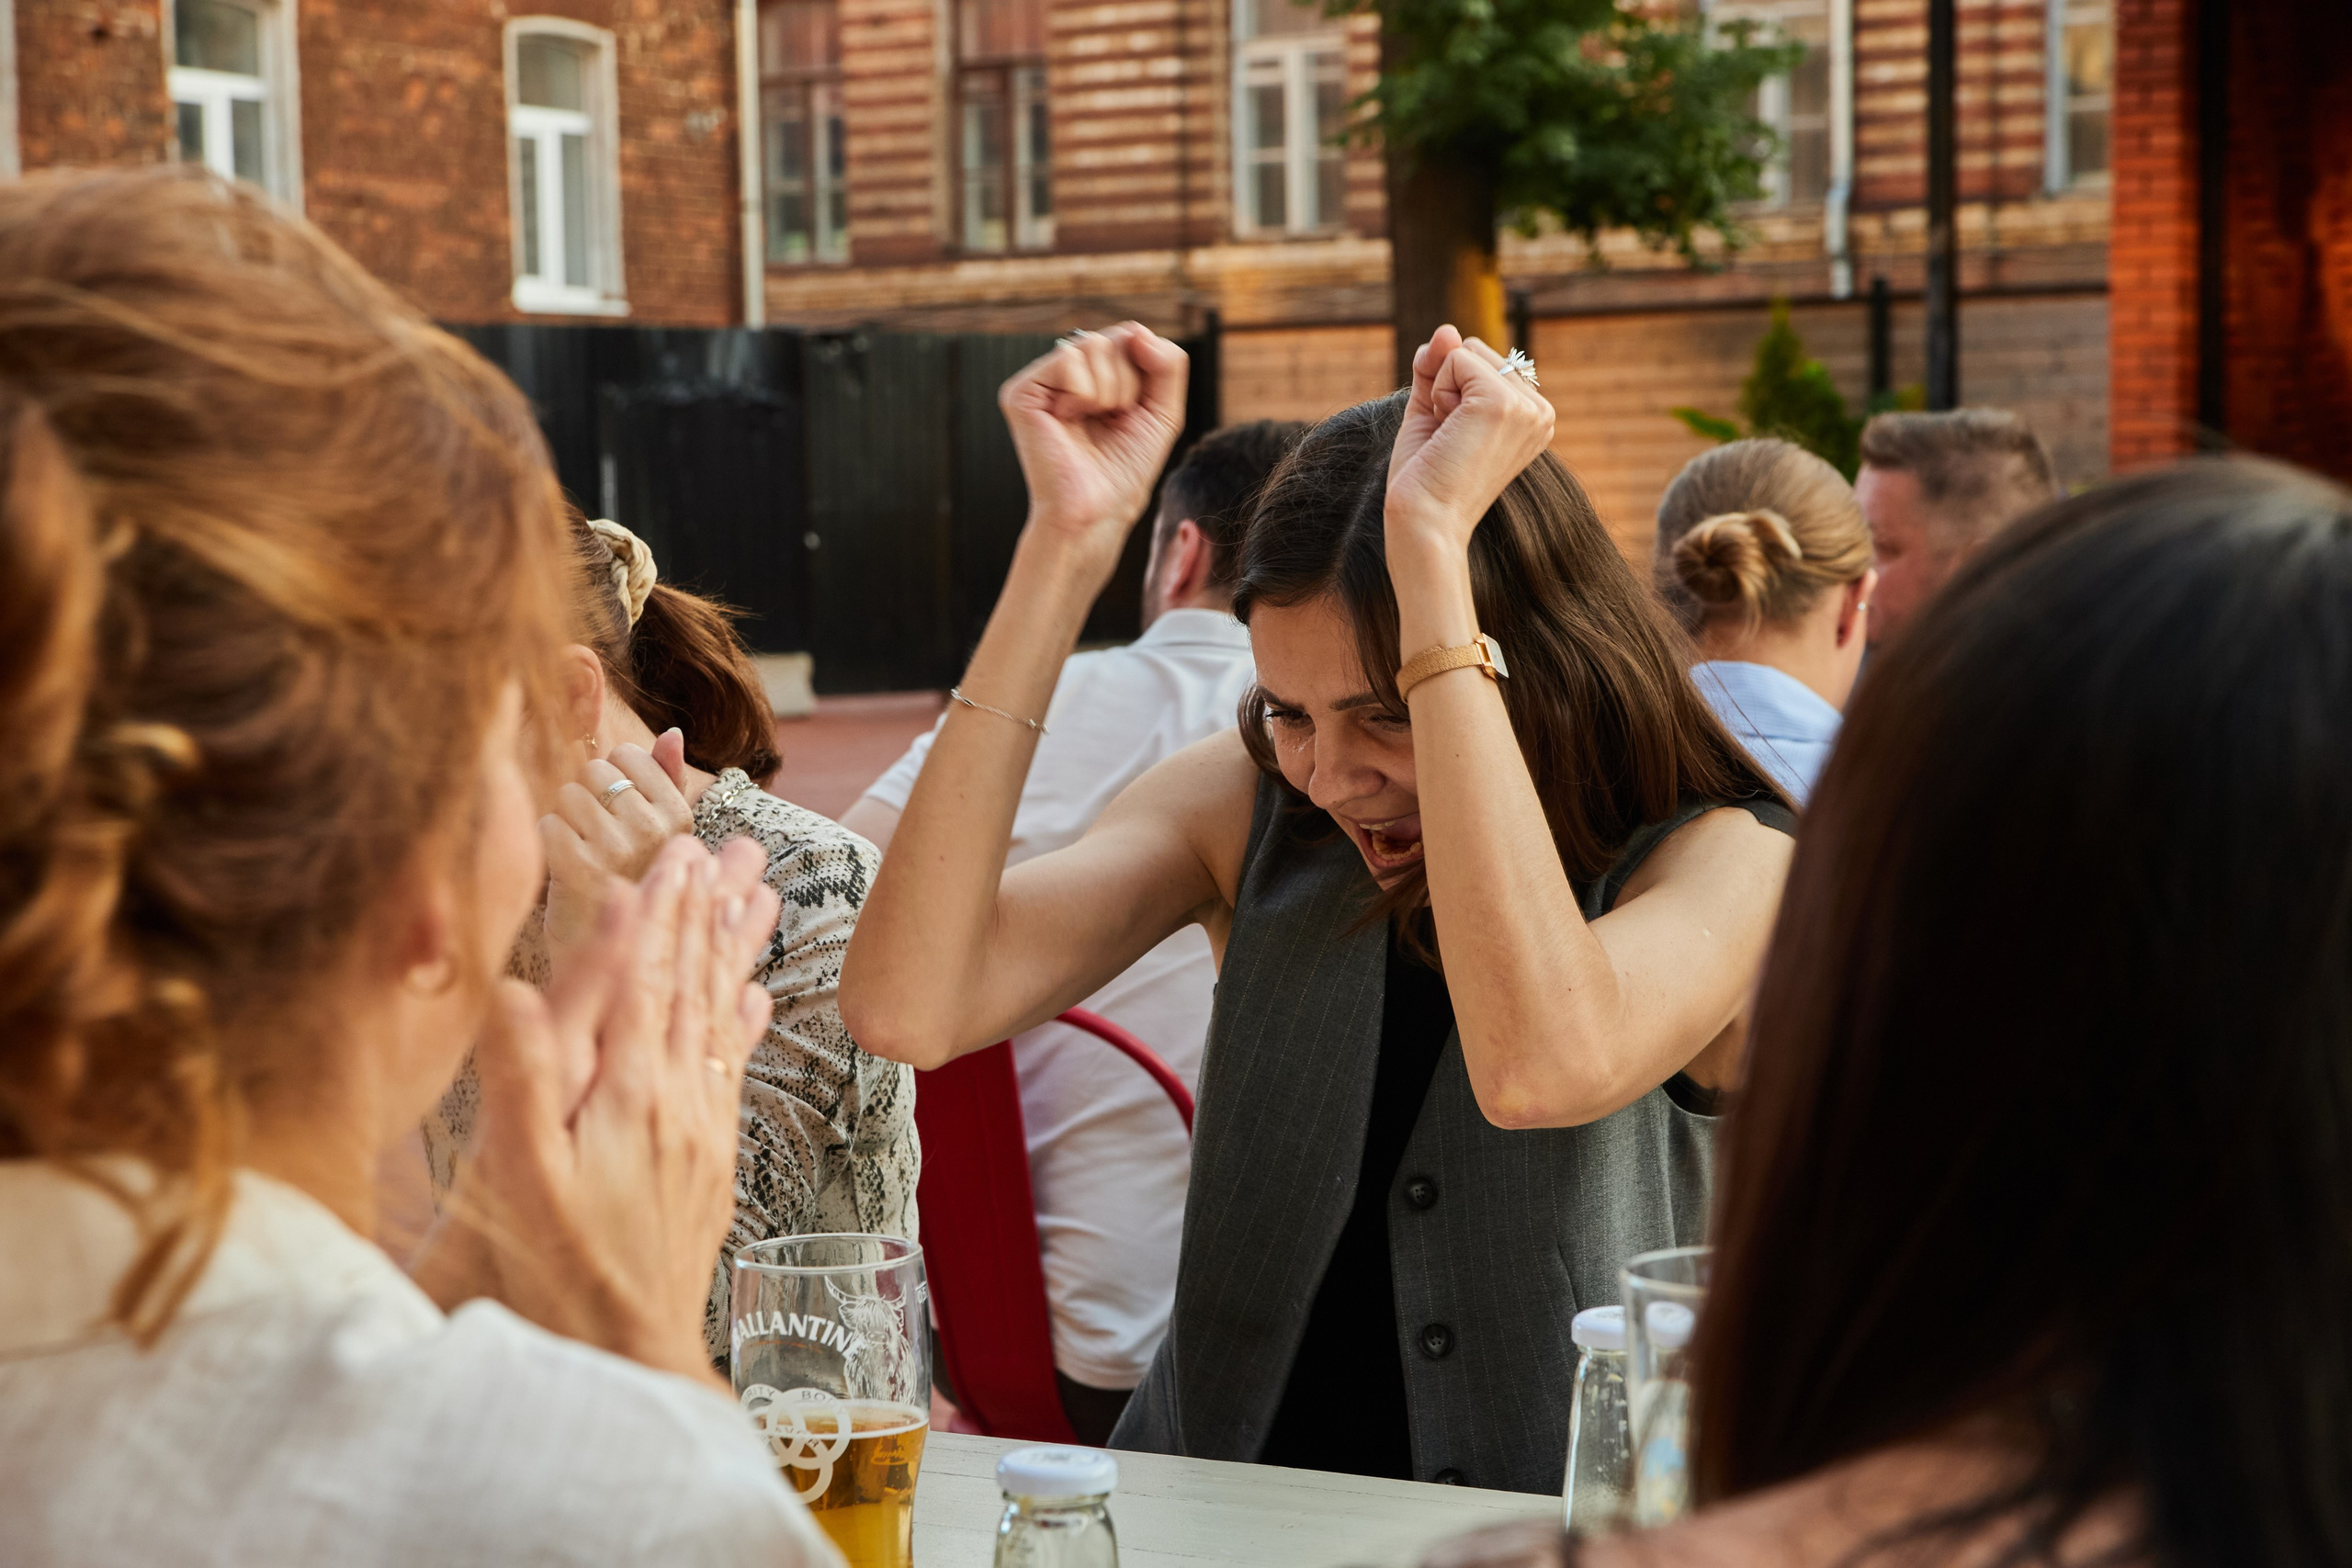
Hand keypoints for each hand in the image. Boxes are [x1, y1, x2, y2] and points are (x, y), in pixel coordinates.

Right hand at [425, 834, 779, 1385]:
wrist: (628, 1348)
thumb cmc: (556, 1266)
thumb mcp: (519, 1176)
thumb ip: (523, 1077)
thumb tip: (517, 983)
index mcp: (629, 1092)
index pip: (647, 980)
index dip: (660, 912)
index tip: (676, 851)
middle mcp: (677, 1098)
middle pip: (697, 984)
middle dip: (711, 910)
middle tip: (738, 843)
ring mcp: (701, 1127)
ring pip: (725, 1016)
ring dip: (740, 950)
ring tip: (765, 892)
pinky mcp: (711, 1157)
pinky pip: (733, 1068)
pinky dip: (745, 1021)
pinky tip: (758, 995)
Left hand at [543, 734, 694, 959]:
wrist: (608, 951)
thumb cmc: (631, 882)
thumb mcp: (663, 834)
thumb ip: (668, 779)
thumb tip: (671, 732)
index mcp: (678, 816)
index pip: (627, 755)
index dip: (612, 777)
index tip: (617, 811)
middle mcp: (653, 830)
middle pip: (594, 771)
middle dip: (586, 795)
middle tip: (595, 835)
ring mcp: (617, 848)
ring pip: (567, 795)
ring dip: (564, 819)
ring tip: (581, 850)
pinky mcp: (578, 867)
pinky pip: (548, 823)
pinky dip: (547, 841)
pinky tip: (563, 864)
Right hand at [999, 322, 1188, 563]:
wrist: (1097, 510)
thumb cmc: (1125, 470)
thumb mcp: (1163, 411)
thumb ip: (1168, 364)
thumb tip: (1137, 329)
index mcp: (1094, 376)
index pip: (1130, 337)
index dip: (1146, 371)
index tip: (1132, 412)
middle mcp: (1065, 374)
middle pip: (1115, 338)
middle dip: (1128, 383)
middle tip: (1111, 420)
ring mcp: (1041, 381)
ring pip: (1093, 344)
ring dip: (1109, 391)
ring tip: (1092, 422)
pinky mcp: (1021, 392)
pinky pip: (1069, 359)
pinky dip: (1084, 393)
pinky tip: (1070, 420)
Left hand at [1385, 326, 1556, 557]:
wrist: (1423, 522)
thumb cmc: (1426, 478)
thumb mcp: (1433, 410)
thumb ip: (1439, 367)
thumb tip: (1447, 328)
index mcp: (1533, 416)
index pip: (1482, 360)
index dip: (1450, 391)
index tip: (1454, 439)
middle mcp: (1540, 410)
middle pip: (1475, 349)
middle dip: (1446, 386)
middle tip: (1449, 439)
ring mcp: (1527, 407)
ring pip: (1465, 351)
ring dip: (1442, 391)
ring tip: (1450, 439)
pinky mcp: (1503, 403)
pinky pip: (1455, 358)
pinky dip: (1438, 392)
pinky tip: (1448, 432)